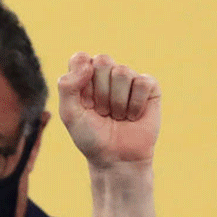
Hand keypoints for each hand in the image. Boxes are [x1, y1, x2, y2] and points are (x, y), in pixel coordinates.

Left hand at [58, 53, 160, 169]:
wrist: (116, 158)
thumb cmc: (90, 136)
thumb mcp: (70, 114)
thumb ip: (67, 86)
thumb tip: (88, 61)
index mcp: (84, 77)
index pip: (81, 59)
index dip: (82, 81)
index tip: (84, 102)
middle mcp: (107, 74)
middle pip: (103, 62)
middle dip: (100, 92)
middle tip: (102, 111)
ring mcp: (129, 79)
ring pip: (122, 72)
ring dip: (117, 102)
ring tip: (117, 116)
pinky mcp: (149, 87)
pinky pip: (142, 82)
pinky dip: (135, 105)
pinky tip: (133, 116)